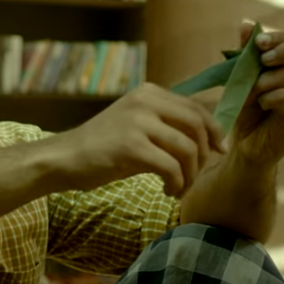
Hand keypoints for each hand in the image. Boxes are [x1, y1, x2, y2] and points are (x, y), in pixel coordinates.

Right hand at [58, 83, 227, 196]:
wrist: (64, 159)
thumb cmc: (101, 147)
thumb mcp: (135, 125)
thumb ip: (165, 125)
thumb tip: (206, 137)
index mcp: (148, 93)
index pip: (195, 107)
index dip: (214, 130)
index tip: (219, 150)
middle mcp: (144, 101)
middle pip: (197, 124)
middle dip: (206, 153)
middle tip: (199, 174)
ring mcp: (137, 122)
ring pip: (188, 148)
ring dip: (190, 174)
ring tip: (179, 187)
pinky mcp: (131, 146)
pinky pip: (171, 167)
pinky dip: (176, 183)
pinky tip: (167, 191)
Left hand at [232, 21, 283, 165]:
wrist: (245, 140)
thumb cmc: (247, 104)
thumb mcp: (243, 75)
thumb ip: (246, 51)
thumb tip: (247, 24)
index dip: (281, 37)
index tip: (258, 42)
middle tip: (263, 58)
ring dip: (265, 80)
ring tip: (252, 90)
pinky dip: (267, 98)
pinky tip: (260, 104)